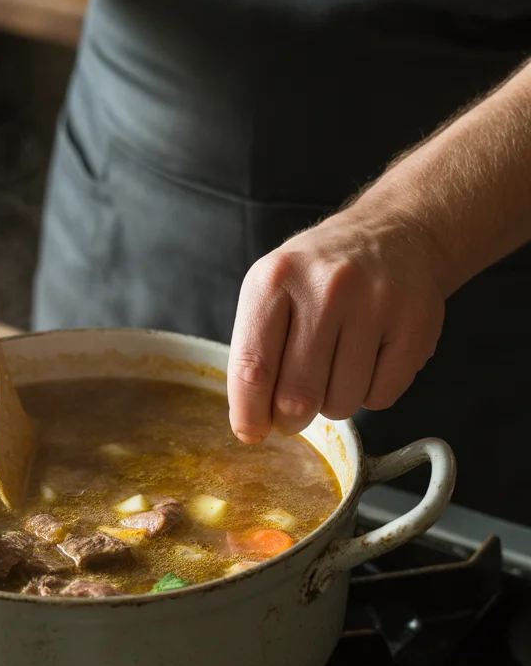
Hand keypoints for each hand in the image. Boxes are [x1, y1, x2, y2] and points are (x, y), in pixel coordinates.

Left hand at [227, 208, 447, 442]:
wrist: (396, 232)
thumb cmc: (321, 275)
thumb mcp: (274, 290)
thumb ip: (256, 352)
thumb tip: (252, 425)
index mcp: (276, 280)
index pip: (252, 369)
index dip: (249, 413)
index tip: (251, 432)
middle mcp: (326, 288)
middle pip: (298, 395)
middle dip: (291, 417)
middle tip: (294, 408)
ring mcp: (376, 305)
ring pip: (341, 403)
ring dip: (333, 402)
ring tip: (336, 366)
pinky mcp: (416, 325)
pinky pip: (381, 397)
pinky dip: (370, 392)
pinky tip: (369, 358)